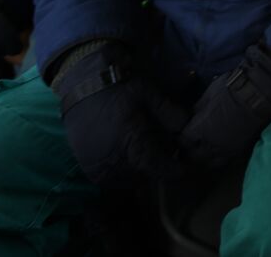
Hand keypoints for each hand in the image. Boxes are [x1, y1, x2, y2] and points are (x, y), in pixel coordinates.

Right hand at [51, 42, 187, 187]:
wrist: (82, 89)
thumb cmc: (119, 90)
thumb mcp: (149, 94)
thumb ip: (169, 112)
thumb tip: (188, 127)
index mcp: (131, 143)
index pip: (160, 169)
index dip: (176, 171)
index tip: (187, 168)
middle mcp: (114, 162)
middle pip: (147, 175)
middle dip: (159, 165)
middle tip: (164, 149)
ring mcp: (99, 169)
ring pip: (131, 180)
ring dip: (141, 170)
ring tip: (144, 149)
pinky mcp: (89, 171)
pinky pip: (114, 180)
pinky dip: (124, 172)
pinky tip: (127, 154)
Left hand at [179, 42, 270, 168]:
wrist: (260, 94)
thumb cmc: (233, 90)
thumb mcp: (209, 94)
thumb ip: (198, 109)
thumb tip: (193, 117)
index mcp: (199, 129)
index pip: (183, 141)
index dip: (182, 139)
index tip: (183, 136)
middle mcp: (210, 144)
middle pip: (194, 156)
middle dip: (190, 152)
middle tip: (191, 147)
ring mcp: (226, 149)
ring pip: (209, 163)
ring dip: (205, 159)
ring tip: (204, 154)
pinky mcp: (239, 150)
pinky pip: (225, 161)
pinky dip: (220, 159)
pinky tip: (219, 153)